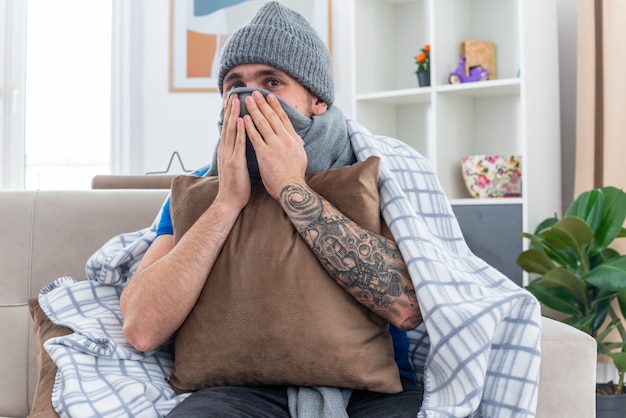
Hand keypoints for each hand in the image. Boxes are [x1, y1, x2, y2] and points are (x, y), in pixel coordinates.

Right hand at [215, 94, 250, 210]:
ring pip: (231, 130)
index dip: (230, 114)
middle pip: (228, 125)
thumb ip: (237, 155)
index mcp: (226, 151)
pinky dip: (239, 131)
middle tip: (233, 94)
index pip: (228, 128)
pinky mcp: (234, 162)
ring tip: (237, 100)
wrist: (229, 202)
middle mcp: (225, 150)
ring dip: (234, 114)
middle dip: (231, 109)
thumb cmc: (236, 187)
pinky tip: (242, 120)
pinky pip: (238, 143)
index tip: (232, 100)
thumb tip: (242, 147)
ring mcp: (229, 155)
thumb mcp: (236, 167)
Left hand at [243, 91, 307, 198]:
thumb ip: (297, 145)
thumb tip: (298, 139)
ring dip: (254, 110)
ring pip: (262, 123)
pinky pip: (255, 136)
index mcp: (293, 139)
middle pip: (272, 117)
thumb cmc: (294, 176)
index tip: (269, 97)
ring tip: (247, 100)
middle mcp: (285, 139)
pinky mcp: (265, 153)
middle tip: (255, 93)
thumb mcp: (301, 156)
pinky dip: (249, 126)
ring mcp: (275, 145)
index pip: (283, 118)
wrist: (291, 189)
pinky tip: (243, 118)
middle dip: (262, 103)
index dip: (275, 106)